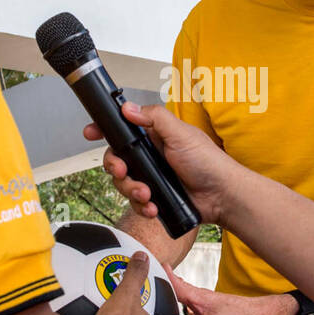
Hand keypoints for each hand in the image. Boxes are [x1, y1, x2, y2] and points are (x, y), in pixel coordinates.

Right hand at [84, 101, 241, 225]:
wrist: (222, 196)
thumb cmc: (209, 162)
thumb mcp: (181, 134)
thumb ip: (154, 119)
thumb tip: (128, 107)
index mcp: (154, 137)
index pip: (123, 130)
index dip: (104, 131)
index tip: (91, 133)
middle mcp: (150, 156)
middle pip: (117, 160)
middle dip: (116, 168)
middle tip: (122, 171)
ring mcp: (152, 178)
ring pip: (124, 183)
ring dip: (131, 190)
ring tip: (147, 194)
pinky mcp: (156, 198)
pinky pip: (136, 203)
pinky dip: (141, 206)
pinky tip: (153, 207)